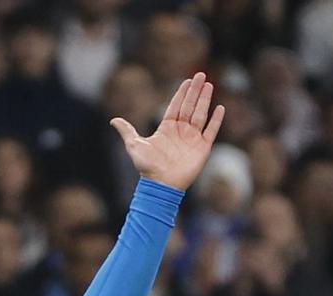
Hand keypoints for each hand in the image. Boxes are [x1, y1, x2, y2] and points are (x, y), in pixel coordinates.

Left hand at [111, 71, 224, 190]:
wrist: (161, 184)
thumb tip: (113, 120)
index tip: (187, 80)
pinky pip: (211, 131)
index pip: (176, 105)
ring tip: (209, 85)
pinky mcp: (202, 148)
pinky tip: (220, 108)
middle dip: (196, 90)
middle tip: (201, 74)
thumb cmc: (147, 166)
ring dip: (205, 99)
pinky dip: (216, 120)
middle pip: (190, 105)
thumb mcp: (134, 145)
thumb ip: (127, 131)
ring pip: (201, 114)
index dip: (182, 93)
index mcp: (167, 128)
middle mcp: (181, 131)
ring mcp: (193, 139)